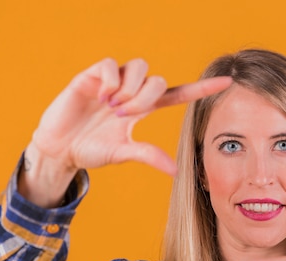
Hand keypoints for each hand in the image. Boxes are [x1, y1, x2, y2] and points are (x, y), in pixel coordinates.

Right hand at [20, 58, 231, 206]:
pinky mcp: (90, 76)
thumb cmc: (91, 150)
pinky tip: (101, 96)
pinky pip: (110, 65)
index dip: (202, 88)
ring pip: (138, 67)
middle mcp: (131, 92)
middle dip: (146, 99)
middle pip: (157, 80)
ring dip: (130, 89)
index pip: (178, 94)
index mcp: (143, 109)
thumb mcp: (123, 153)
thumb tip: (176, 171)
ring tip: (112, 106)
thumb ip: (148, 156)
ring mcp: (111, 82)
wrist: (59, 150)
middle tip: (125, 116)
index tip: (227, 82)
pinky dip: (110, 80)